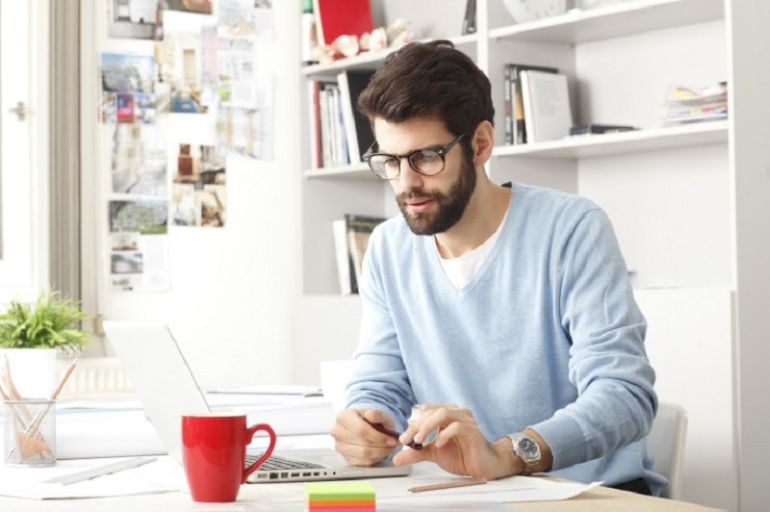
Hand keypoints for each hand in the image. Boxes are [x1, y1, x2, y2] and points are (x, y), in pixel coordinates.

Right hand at [330, 408, 398, 465]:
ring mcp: (340, 446)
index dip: (378, 436)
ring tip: (388, 448)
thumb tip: (371, 414)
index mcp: (343, 417)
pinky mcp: (345, 457)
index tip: (391, 439)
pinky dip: (375, 458)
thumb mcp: (377, 413)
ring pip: (363, 455)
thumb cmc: (370, 419)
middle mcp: (338, 431)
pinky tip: (381, 452)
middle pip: (363, 443)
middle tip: (393, 444)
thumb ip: (376, 413)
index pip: (361, 430)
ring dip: (380, 453)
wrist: (365, 425)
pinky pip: (363, 462)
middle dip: (381, 445)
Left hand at [393, 404, 522, 479]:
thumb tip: (396, 458)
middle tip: (407, 440)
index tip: (402, 439)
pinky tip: (438, 444)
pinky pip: (457, 426)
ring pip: (443, 413)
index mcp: (446, 414)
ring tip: (419, 441)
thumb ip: (417, 453)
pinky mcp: (473, 431)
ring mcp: (465, 420)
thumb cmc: (462, 456)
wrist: (483, 466)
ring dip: (427, 426)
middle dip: (417, 426)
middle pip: (432, 411)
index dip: (412, 424)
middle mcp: (456, 413)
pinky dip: (444, 434)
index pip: (426, 411)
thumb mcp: (434, 454)